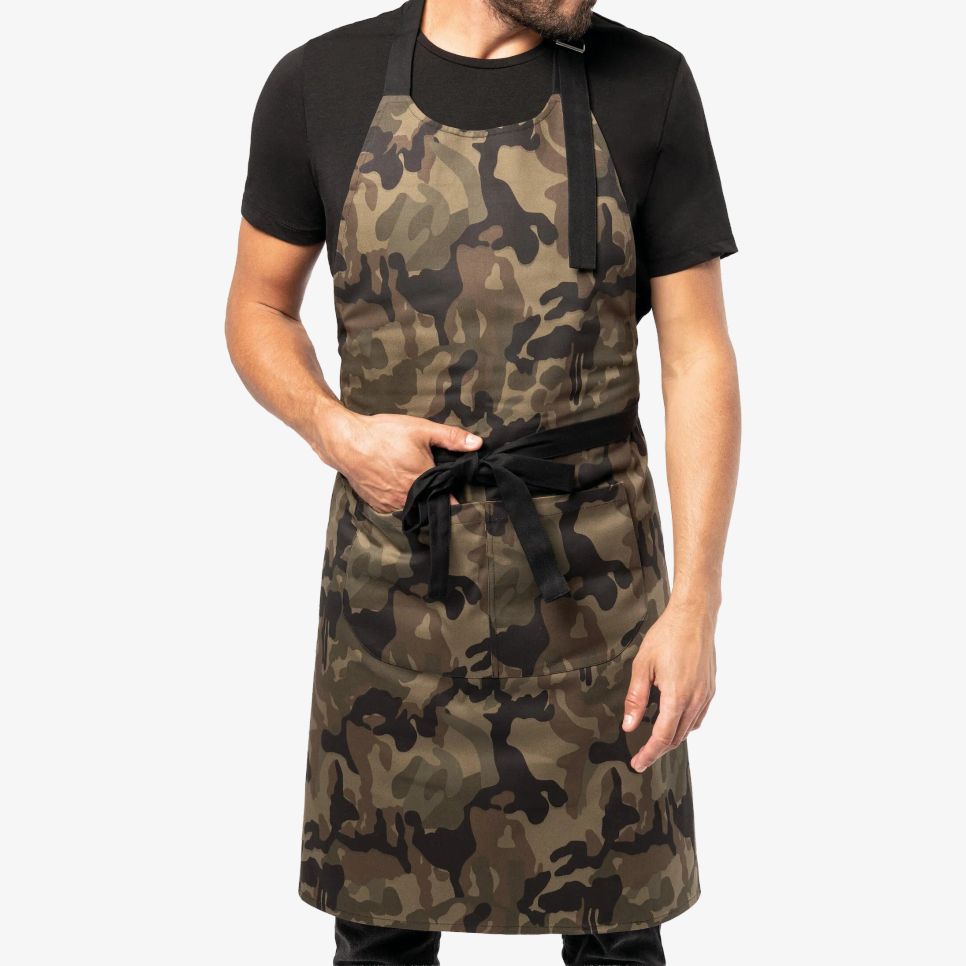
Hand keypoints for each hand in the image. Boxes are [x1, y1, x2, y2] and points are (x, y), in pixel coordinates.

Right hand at [323, 410, 481, 512]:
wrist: (347, 442)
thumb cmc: (383, 434)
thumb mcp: (421, 429)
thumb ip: (451, 438)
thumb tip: (478, 444)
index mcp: (423, 480)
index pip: (448, 501)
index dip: (454, 495)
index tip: (457, 490)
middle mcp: (408, 497)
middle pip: (429, 504)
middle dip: (435, 497)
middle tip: (436, 485)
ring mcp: (391, 504)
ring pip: (412, 508)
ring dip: (416, 500)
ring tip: (416, 485)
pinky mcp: (377, 505)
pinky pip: (394, 508)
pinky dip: (399, 500)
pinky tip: (396, 486)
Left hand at [622, 600, 716, 771]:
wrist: (694, 617)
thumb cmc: (667, 636)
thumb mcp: (643, 665)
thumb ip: (636, 698)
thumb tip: (629, 725)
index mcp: (677, 697)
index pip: (662, 737)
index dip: (648, 754)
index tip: (638, 763)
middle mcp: (695, 700)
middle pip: (676, 737)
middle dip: (658, 749)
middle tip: (641, 755)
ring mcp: (706, 695)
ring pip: (688, 729)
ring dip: (671, 738)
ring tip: (654, 740)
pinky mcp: (710, 689)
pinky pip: (698, 717)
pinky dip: (684, 725)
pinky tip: (673, 720)